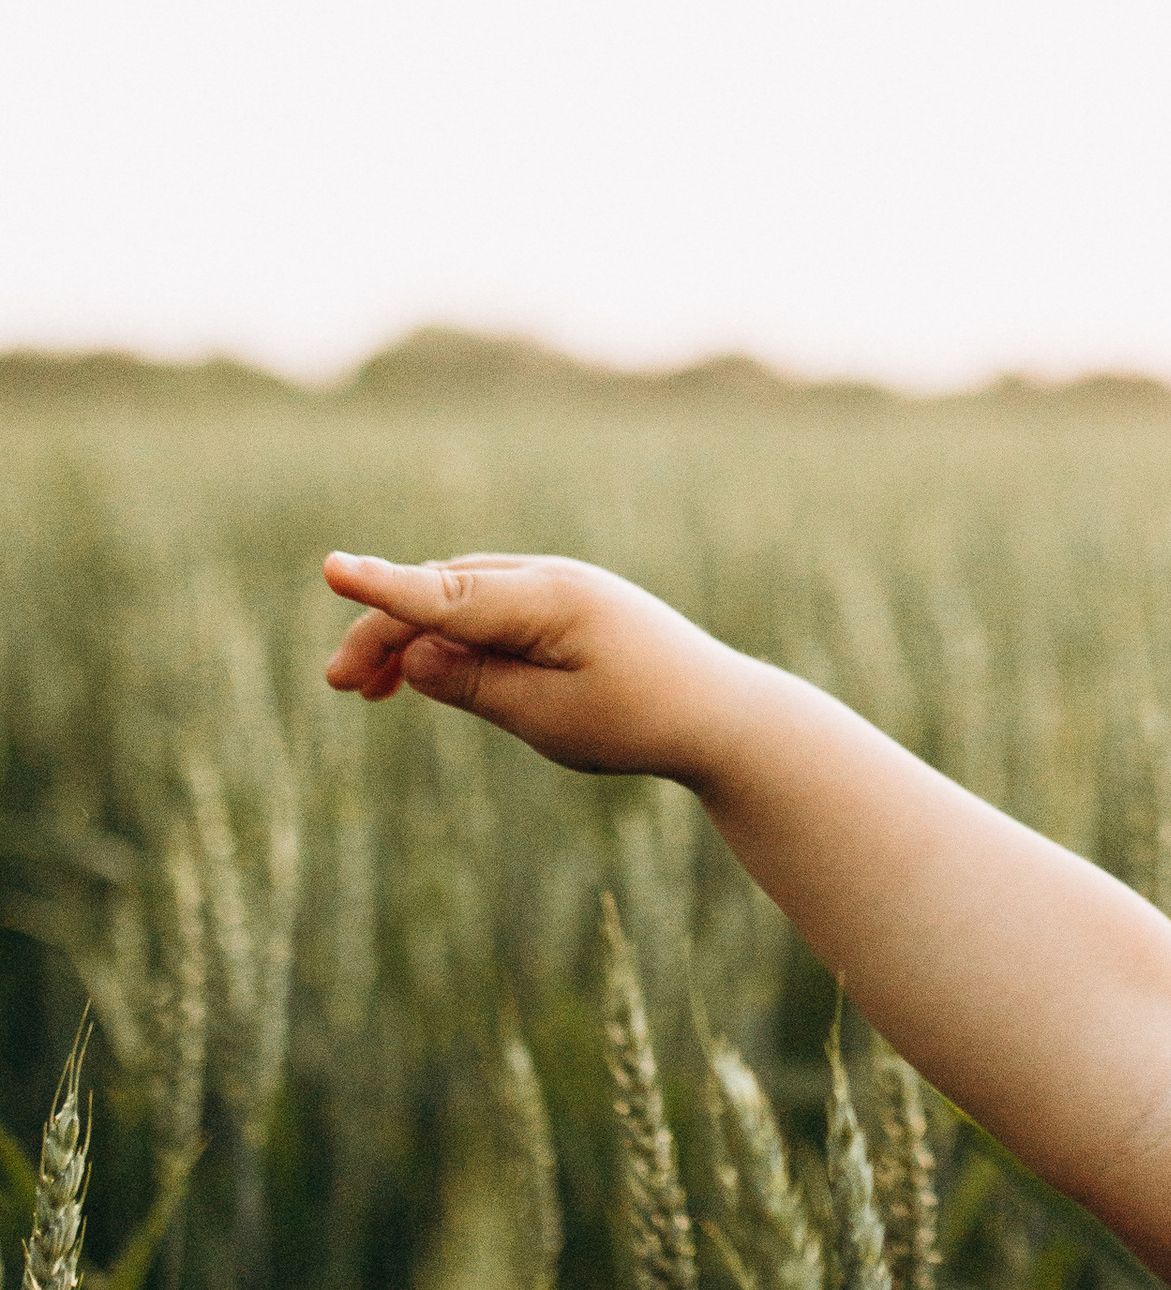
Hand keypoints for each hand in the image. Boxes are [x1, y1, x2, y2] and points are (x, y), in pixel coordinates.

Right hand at [321, 551, 745, 782]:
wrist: (718, 714)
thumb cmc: (640, 721)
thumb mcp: (552, 719)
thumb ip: (479, 685)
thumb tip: (416, 655)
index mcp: (552, 602)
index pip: (448, 592)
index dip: (384, 585)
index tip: (332, 568)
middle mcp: (550, 580)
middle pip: (442, 593)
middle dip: (384, 632)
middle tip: (340, 686)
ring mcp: (555, 589)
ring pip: (458, 598)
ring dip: (409, 636)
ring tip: (365, 690)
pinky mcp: (559, 607)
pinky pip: (486, 610)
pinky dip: (446, 636)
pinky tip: (414, 676)